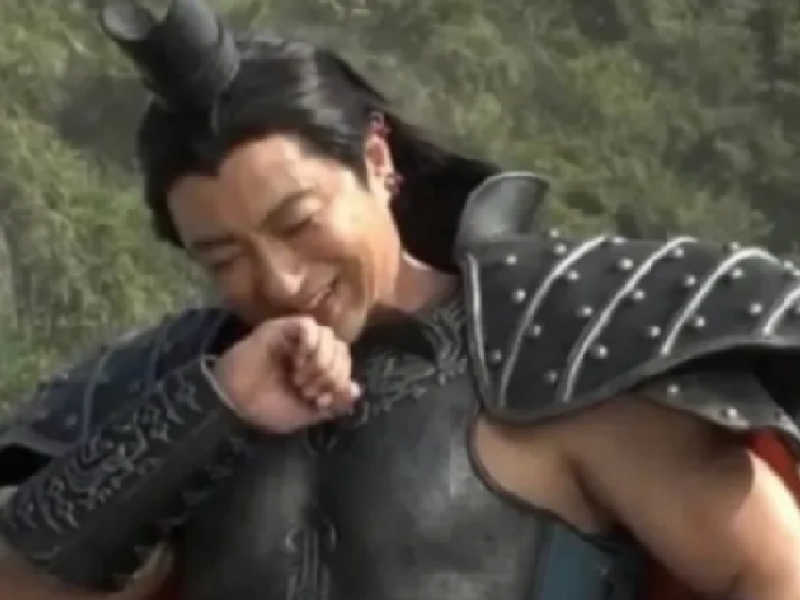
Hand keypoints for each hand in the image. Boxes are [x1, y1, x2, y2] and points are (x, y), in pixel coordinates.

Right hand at [212, 316, 360, 433]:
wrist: (233, 403)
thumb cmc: (266, 408)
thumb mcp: (306, 412)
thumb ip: (333, 402)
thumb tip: (357, 390)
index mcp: (316, 367)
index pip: (344, 362)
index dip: (341, 380)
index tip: (321, 400)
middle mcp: (308, 350)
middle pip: (340, 348)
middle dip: (332, 373)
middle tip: (309, 390)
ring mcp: (294, 338)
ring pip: (328, 335)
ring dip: (322, 360)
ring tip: (301, 378)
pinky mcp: (280, 329)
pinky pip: (308, 325)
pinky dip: (311, 343)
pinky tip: (299, 359)